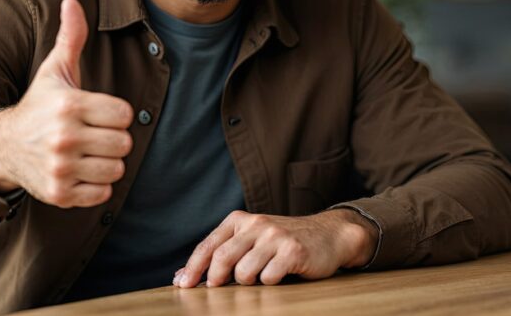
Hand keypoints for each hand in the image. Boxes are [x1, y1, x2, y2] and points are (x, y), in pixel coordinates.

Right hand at [0, 0, 134, 207]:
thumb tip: (72, 0)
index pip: (124, 114)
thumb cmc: (38, 105)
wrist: (3, 147)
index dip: (115, 113)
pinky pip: (102, 194)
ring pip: (116, 170)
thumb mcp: (54, 70)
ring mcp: (61, 168)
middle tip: (94, 134)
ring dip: (106, 163)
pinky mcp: (60, 193)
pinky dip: (96, 186)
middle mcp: (65, 137)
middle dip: (113, 139)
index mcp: (69, 105)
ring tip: (88, 153)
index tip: (98, 113)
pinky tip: (80, 171)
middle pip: (124, 143)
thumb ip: (71, 37)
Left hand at [174, 209, 377, 287]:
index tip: (182, 285)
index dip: (193, 267)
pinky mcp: (293, 251)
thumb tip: (184, 276)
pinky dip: (270, 283)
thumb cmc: (283, 242)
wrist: (328, 235)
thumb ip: (224, 252)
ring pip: (244, 272)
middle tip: (216, 290)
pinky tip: (280, 275)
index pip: (210, 245)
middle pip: (222, 258)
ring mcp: (275, 237)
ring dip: (248, 283)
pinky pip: (269, 278)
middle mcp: (256, 224)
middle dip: (215, 279)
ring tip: (260, 277)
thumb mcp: (252, 239)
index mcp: (241, 219)